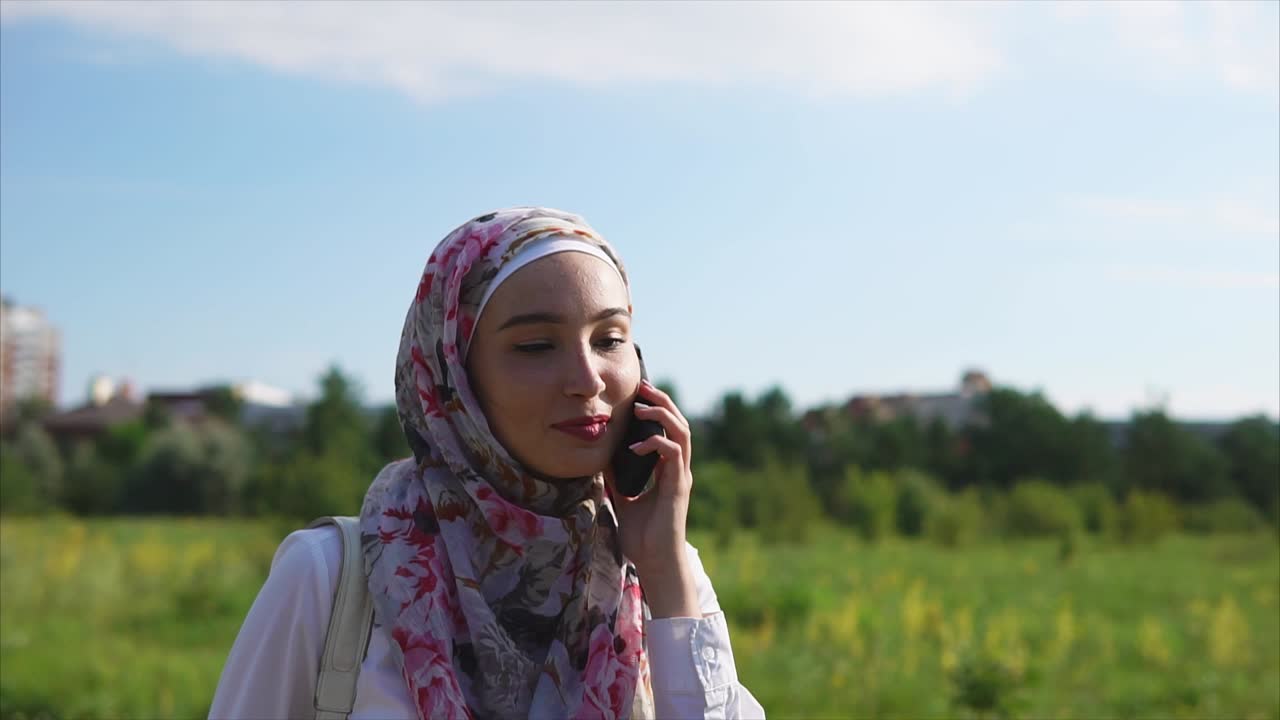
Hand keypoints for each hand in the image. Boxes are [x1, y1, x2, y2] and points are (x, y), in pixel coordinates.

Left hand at [604, 380, 700, 617]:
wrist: (654, 562)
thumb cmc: (642, 536)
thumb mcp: (624, 498)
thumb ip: (618, 477)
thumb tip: (602, 456)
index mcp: (668, 471)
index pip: (668, 429)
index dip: (657, 408)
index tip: (638, 394)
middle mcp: (678, 469)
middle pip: (679, 423)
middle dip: (662, 402)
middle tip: (643, 387)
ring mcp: (680, 477)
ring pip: (682, 433)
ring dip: (662, 415)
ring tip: (640, 409)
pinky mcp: (678, 487)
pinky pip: (672, 455)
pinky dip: (655, 444)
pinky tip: (634, 447)